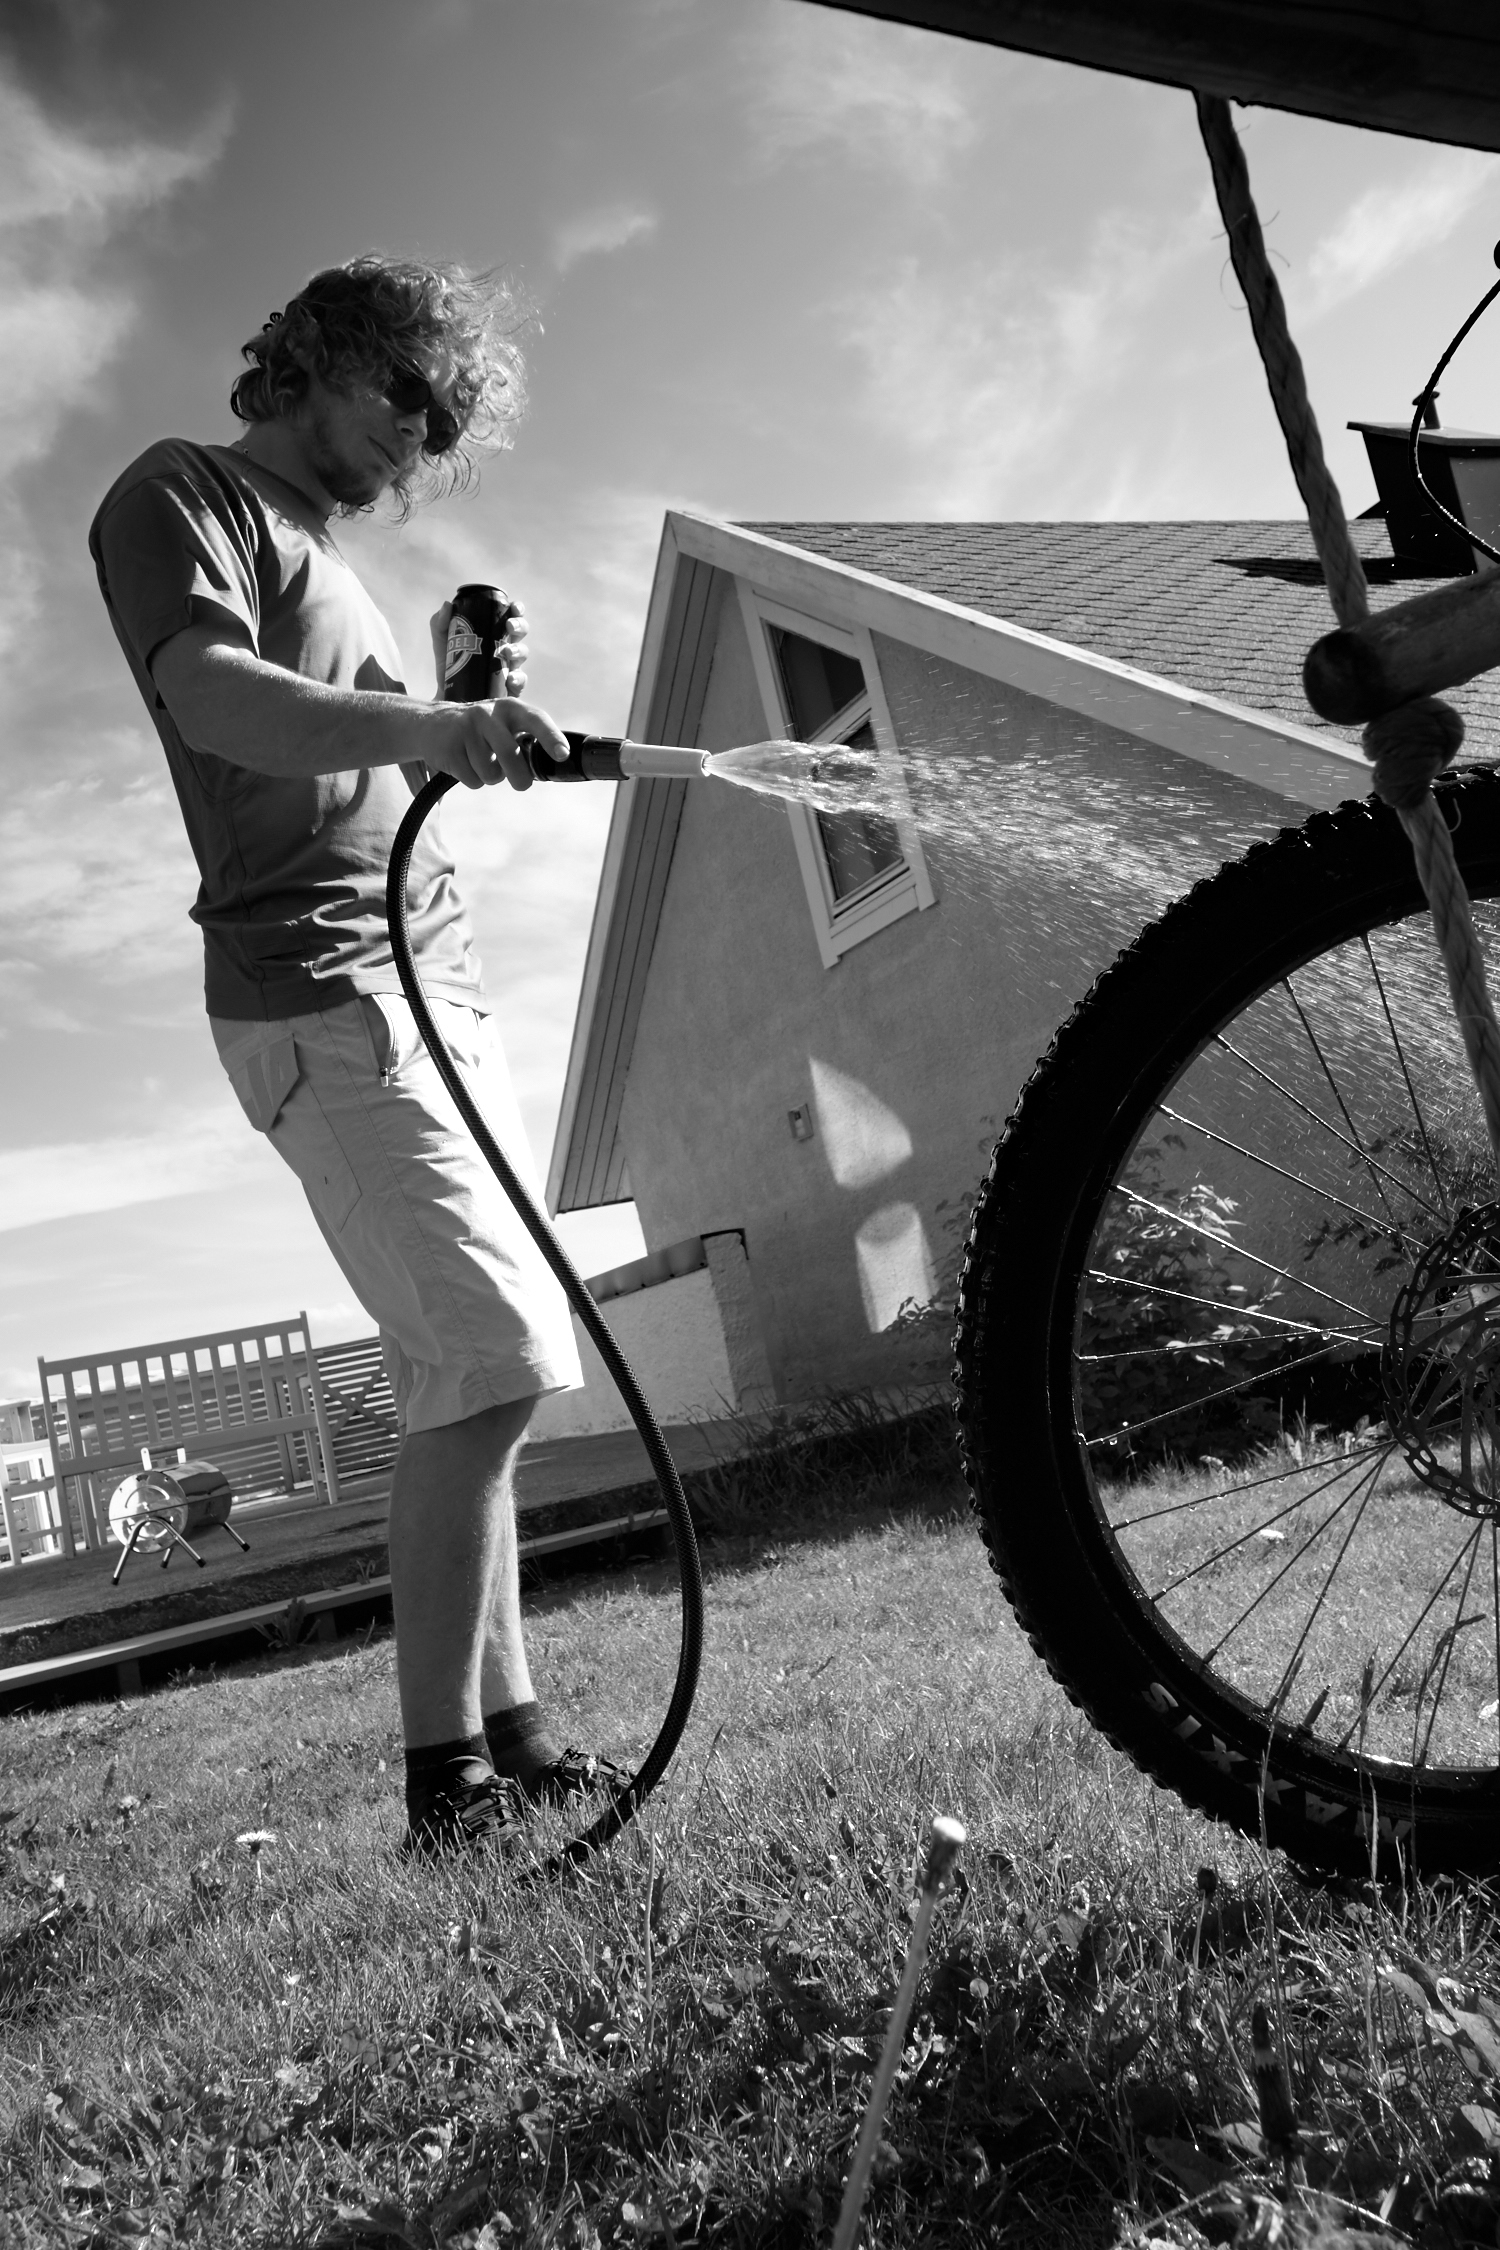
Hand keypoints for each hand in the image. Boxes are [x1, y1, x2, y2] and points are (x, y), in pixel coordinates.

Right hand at [427, 696, 569, 790]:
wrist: (430, 724)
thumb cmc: (480, 731)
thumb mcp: (503, 725)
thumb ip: (525, 741)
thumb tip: (551, 765)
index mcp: (509, 708)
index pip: (535, 719)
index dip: (550, 737)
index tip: (562, 754)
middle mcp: (487, 714)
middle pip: (510, 754)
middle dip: (520, 778)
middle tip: (521, 784)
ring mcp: (465, 729)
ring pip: (491, 773)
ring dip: (490, 777)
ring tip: (480, 761)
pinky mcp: (449, 748)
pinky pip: (472, 780)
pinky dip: (472, 779)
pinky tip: (463, 762)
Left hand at [429, 598, 529, 698]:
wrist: (448, 695)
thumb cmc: (449, 664)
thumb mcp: (441, 642)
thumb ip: (440, 623)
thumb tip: (447, 605)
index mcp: (494, 631)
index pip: (510, 616)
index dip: (517, 610)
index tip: (513, 607)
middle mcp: (506, 646)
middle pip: (521, 632)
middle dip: (519, 626)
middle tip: (509, 627)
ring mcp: (510, 667)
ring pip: (522, 654)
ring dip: (518, 650)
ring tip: (507, 652)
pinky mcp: (510, 687)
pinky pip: (520, 682)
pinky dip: (518, 679)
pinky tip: (510, 678)